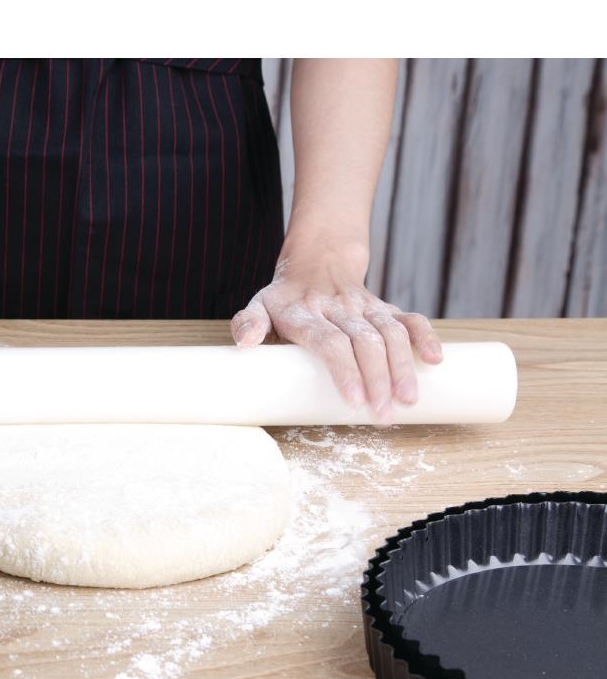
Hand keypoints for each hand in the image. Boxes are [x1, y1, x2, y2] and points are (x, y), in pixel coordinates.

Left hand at [230, 254, 442, 422]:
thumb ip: (248, 323)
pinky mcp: (384, 308)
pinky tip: (435, 360)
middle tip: (384, 414)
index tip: (354, 399)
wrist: (316, 263)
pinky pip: (409, 319)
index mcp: (305, 314)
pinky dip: (425, 336)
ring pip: (390, 333)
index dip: (344, 369)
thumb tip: (244, 342)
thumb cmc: (283, 300)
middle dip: (378, 379)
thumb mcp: (258, 306)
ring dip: (402, 367)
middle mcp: (338, 309)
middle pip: (364, 342)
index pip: (329, 342)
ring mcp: (365, 308)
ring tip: (408, 400)